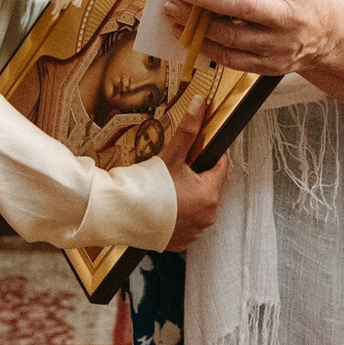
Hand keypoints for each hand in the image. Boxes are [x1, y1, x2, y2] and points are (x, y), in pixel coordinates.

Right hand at [161, 108, 227, 251]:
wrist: (122, 216)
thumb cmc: (148, 188)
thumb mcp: (171, 156)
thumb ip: (188, 130)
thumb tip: (199, 103)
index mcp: (210, 194)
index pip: (221, 166)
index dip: (207, 156)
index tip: (193, 155)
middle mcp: (208, 215)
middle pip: (209, 186)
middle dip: (195, 177)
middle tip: (174, 172)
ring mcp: (196, 231)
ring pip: (198, 204)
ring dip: (188, 196)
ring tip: (167, 190)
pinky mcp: (182, 241)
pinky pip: (186, 222)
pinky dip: (178, 214)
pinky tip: (163, 207)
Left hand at [165, 0, 343, 77]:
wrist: (331, 37)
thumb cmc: (308, 0)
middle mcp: (287, 24)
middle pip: (236, 14)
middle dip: (199, 4)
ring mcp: (277, 50)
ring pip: (228, 40)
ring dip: (196, 27)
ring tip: (174, 14)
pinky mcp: (267, 68)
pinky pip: (230, 60)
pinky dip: (206, 47)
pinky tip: (191, 36)